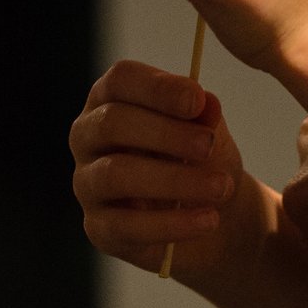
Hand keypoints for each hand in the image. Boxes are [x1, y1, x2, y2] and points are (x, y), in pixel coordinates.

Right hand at [70, 59, 245, 276]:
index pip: (121, 79)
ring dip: (173, 180)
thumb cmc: (199, 155)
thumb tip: (206, 104)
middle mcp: (89, 137)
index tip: (196, 100)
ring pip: (115, 174)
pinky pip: (125, 225)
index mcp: (113, 98)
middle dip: (165, 133)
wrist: (208, 209)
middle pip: (112, 123)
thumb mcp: (208, 128)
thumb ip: (205, 115)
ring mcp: (87, 183)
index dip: (157, 87)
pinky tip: (207, 220)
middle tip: (208, 145)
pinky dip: (171, 223)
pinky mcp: (98, 227)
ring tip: (220, 187)